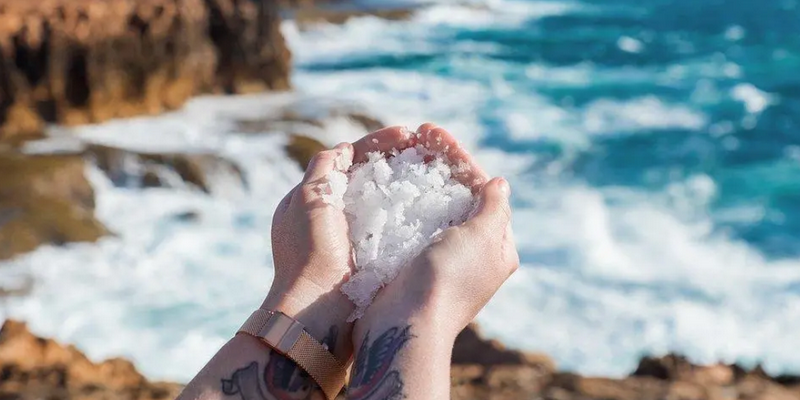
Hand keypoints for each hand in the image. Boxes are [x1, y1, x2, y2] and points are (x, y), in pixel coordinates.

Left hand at [262, 126, 412, 360]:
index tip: (407, 134)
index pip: (349, 158)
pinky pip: (392, 224)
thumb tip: (344, 148)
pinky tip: (429, 203)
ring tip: (433, 169)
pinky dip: (408, 210)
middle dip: (397, 159)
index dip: (378, 143)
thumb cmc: (309, 253)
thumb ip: (323, 168)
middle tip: (426, 147)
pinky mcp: (370, 257)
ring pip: (383, 198)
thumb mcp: (308, 200)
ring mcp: (352, 238)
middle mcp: (331, 216)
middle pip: (369, 175)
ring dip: (406, 182)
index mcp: (312, 199)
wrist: (317, 309)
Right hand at [354, 124, 518, 342]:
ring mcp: (442, 260)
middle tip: (417, 134)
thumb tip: (499, 182)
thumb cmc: (448, 280)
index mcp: (497, 247)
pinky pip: (414, 224)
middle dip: (438, 162)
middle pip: (458, 194)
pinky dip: (406, 201)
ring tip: (403, 151)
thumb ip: (494, 208)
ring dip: (420, 178)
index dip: (458, 158)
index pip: (482, 189)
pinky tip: (391, 184)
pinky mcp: (414, 266)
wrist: (408, 326)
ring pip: (435, 207)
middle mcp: (473, 253)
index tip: (433, 133)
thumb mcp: (481, 238)